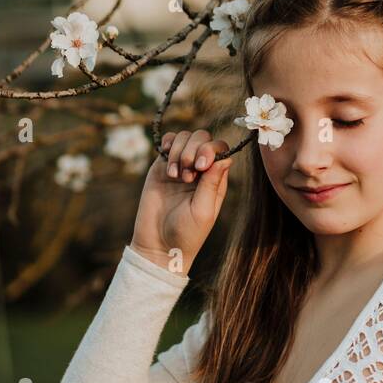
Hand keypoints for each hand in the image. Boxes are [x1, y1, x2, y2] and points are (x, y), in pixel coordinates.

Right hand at [130, 129, 231, 273]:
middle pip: (202, 138)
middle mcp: (199, 169)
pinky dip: (168, 147)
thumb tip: (225, 158)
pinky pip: (168, 143)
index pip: (220, 149)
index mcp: (215, 179)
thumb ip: (212, 183)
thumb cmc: (186, 234)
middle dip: (194, 149)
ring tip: (176, 176)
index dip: (211, 150)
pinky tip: (168, 168)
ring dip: (180, 151)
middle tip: (186, 176)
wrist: (157, 245)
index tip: (200, 166)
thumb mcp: (203, 211)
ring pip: (184, 137)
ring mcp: (180, 166)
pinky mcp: (161, 167)